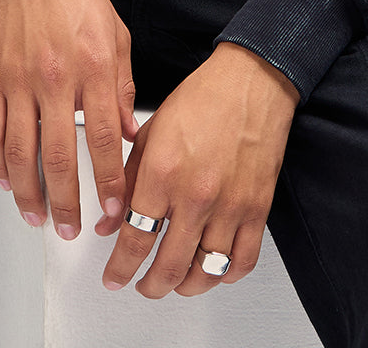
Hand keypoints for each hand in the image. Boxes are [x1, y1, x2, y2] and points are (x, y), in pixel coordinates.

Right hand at [0, 0, 137, 240]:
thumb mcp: (116, 33)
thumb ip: (123, 85)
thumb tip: (128, 132)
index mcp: (94, 66)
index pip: (103, 138)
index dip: (108, 180)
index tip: (112, 208)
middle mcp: (56, 77)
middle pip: (59, 157)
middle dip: (68, 203)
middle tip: (73, 229)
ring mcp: (19, 80)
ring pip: (20, 153)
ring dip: (29, 193)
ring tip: (38, 216)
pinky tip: (6, 180)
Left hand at [98, 42, 299, 297]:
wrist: (250, 81)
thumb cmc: (203, 99)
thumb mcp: (150, 132)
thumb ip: (127, 180)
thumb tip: (110, 222)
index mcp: (163, 172)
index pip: (134, 238)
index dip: (119, 267)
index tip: (113, 277)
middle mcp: (196, 194)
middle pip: (168, 266)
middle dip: (148, 286)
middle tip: (140, 285)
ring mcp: (230, 205)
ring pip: (205, 272)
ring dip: (184, 287)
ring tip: (173, 283)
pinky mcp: (257, 209)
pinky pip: (242, 262)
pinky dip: (225, 276)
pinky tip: (212, 270)